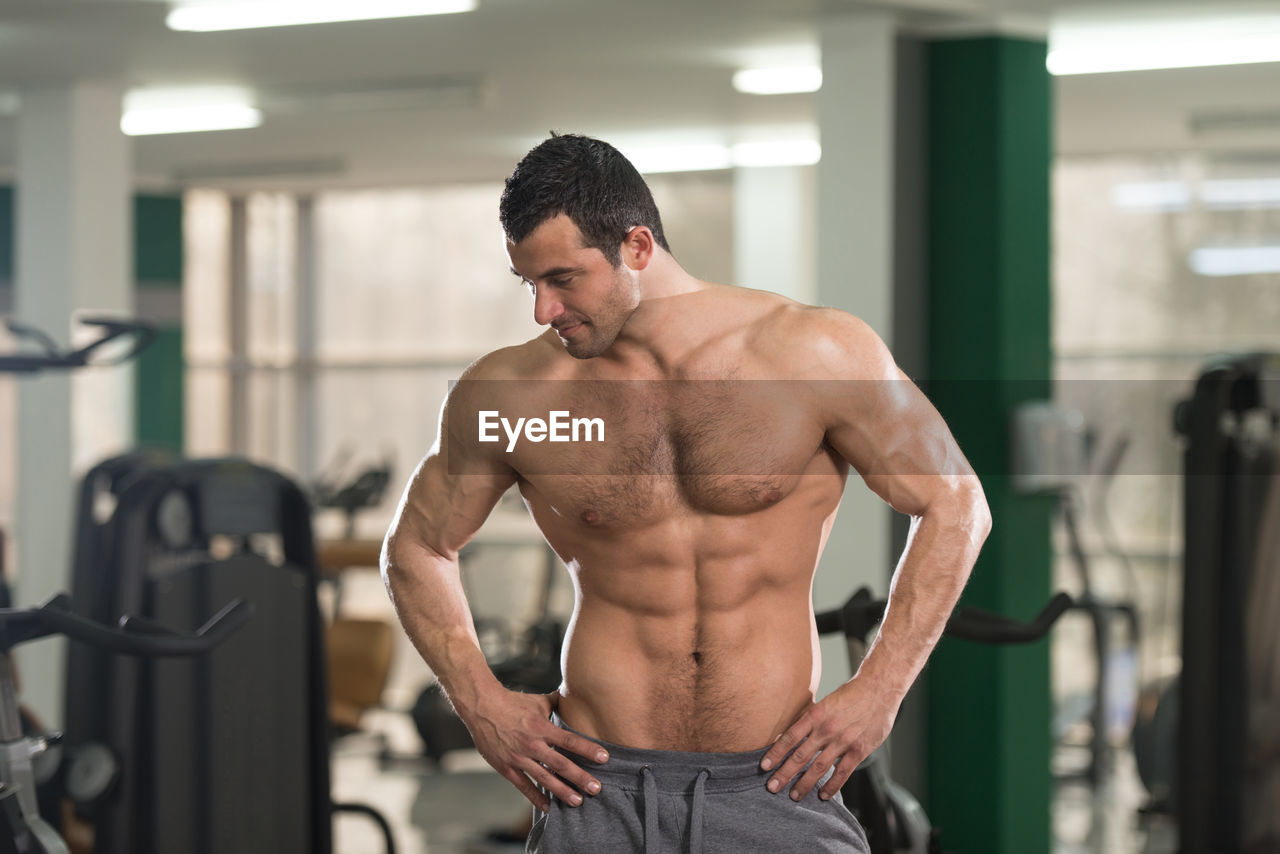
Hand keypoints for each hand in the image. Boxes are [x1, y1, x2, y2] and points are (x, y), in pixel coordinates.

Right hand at [463, 688, 608, 810]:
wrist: (482, 707)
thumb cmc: (512, 702)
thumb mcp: (538, 701)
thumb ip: (557, 702)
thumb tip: (575, 695)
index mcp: (542, 727)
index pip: (570, 740)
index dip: (588, 749)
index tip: (605, 758)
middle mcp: (532, 744)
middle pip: (561, 764)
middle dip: (580, 777)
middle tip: (596, 789)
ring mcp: (519, 758)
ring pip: (544, 779)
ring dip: (562, 791)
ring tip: (577, 802)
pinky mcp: (506, 767)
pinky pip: (523, 786)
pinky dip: (536, 797)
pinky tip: (549, 807)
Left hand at [759, 677, 898, 800]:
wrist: (879, 690)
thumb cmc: (850, 695)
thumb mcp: (825, 702)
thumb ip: (810, 718)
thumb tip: (790, 732)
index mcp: (816, 715)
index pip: (790, 737)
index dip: (776, 753)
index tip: (764, 766)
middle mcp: (827, 729)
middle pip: (800, 756)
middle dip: (784, 774)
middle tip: (772, 787)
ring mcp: (843, 741)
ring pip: (819, 767)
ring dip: (804, 784)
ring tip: (794, 795)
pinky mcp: (859, 750)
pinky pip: (843, 772)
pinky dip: (832, 786)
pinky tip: (823, 795)